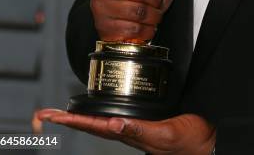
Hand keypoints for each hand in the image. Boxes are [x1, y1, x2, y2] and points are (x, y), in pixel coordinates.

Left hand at [34, 109, 215, 154]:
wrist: (208, 141)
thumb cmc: (191, 141)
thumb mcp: (167, 135)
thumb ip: (142, 130)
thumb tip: (114, 124)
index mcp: (131, 135)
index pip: (95, 128)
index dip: (73, 121)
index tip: (53, 115)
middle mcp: (129, 132)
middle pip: (92, 126)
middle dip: (68, 120)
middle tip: (45, 114)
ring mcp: (136, 129)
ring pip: (101, 123)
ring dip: (80, 118)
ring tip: (62, 114)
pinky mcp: (145, 123)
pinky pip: (116, 119)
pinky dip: (101, 115)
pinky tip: (98, 112)